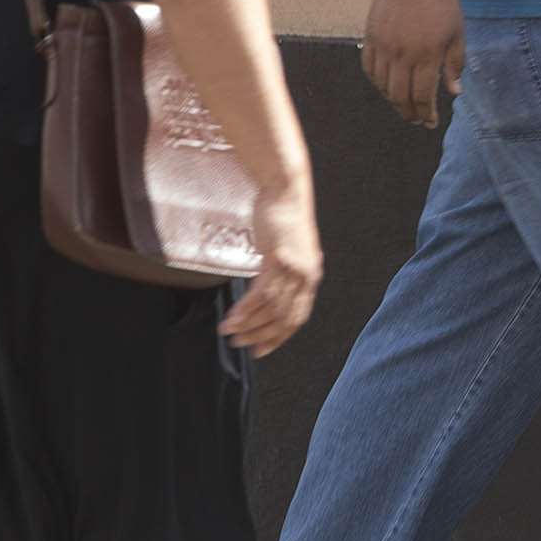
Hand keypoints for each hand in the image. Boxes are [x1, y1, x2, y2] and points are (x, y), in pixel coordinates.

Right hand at [222, 175, 322, 354]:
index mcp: (310, 276)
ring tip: (230, 334)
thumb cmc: (284, 217)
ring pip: (271, 308)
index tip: (263, 349)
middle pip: (284, 317)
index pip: (298, 316)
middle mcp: (306, 276)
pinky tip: (231, 319)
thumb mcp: (289, 249)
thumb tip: (268, 287)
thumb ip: (282, 270)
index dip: (280, 336)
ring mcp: (293, 269)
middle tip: (241, 344)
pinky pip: (260, 294)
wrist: (286, 191)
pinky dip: (245, 310)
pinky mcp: (277, 260)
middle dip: (261, 335)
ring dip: (249, 325)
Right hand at [363, 0, 467, 126]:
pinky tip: (387, 87)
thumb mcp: (457, 34)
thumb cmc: (442, 3)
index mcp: (427, 55)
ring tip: (404, 107)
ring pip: (382, 86)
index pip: (422, 96)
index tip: (431, 123)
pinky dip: (377, 83)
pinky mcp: (370, 37)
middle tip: (417, 121)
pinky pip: (369, 69)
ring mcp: (383, 46)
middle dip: (409, 113)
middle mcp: (402, 54)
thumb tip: (454, 93)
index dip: (426, 113)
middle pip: (399, 96)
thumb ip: (454, 65)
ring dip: (393, 101)